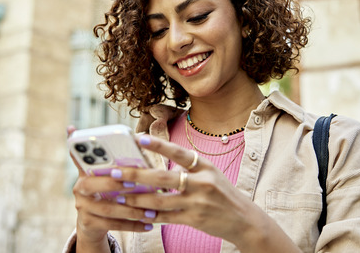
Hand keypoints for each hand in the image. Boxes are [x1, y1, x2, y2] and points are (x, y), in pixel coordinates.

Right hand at [67, 126, 155, 250]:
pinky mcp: (88, 224)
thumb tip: (139, 138)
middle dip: (113, 183)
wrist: (92, 224)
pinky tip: (148, 225)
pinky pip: (112, 225)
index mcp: (84, 171)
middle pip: (90, 184)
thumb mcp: (108, 176)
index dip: (87, 154)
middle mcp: (79, 188)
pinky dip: (132, 225)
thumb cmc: (107, 192)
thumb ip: (119, 161)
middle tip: (133, 183)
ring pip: (107, 208)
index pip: (80, 158)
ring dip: (131, 210)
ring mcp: (82, 207)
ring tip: (151, 211)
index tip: (100, 148)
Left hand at [112, 135, 269, 248]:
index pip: (180, 153)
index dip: (159, 146)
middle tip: (115, 172)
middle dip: (136, 175)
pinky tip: (137, 213)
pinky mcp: (195, 219)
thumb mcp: (211, 174)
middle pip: (163, 178)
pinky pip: (167, 218)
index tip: (139, 139)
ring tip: (119, 195)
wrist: (245, 220)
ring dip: (137, 198)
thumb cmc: (223, 194)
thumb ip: (188, 168)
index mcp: (206, 167)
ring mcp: (198, 202)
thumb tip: (159, 164)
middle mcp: (202, 183)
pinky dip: (150, 216)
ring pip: (161, 200)